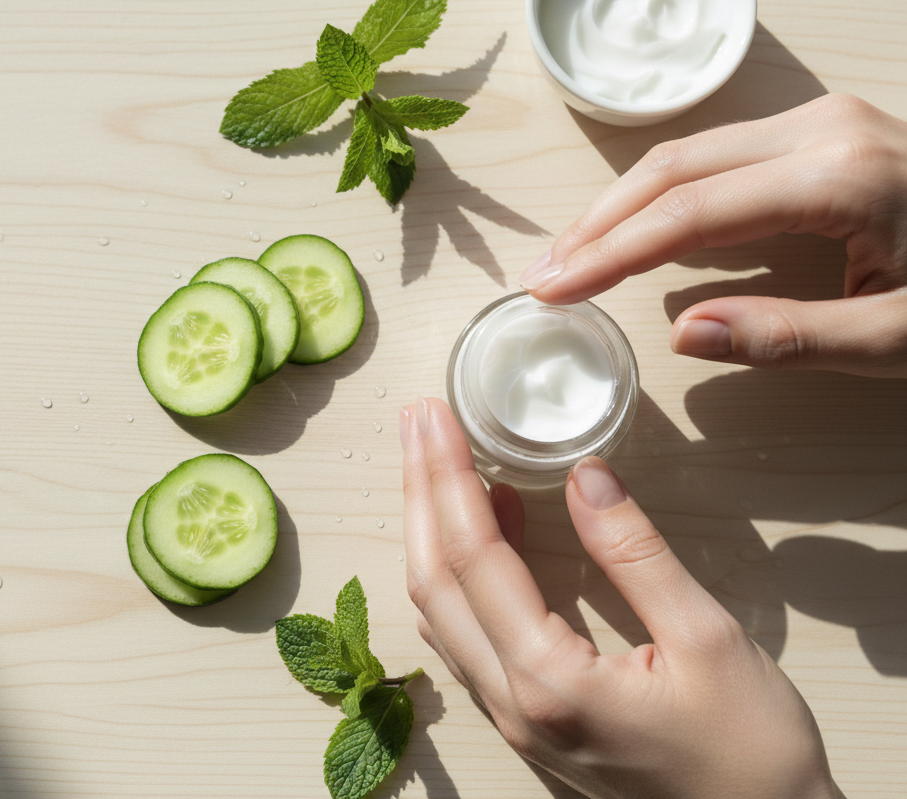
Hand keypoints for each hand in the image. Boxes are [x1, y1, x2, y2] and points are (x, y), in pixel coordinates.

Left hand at [401, 397, 840, 798]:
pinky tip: (488, 530)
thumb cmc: (750, 753)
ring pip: (441, 611)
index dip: (447, 478)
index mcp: (549, 683)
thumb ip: (636, 553)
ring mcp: (513, 719)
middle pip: (435, 581)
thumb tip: (583, 474)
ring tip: (438, 462)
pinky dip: (460, 574)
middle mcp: (512, 705)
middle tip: (418, 421)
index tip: (433, 416)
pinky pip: (466, 636)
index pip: (473, 558)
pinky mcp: (528, 721)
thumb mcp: (706, 639)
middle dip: (421, 493)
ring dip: (431, 531)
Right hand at [517, 93, 906, 377]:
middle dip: (597, 226)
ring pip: (687, 154)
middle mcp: (821, 129)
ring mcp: (821, 120)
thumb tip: (681, 335)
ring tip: (570, 257)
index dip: (610, 255)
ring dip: (621, 206)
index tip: (553, 291)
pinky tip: (632, 229)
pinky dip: (662, 194)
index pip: (690, 215)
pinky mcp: (822, 129)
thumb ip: (790, 336)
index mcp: (838, 177)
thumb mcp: (899, 337)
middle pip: (673, 170)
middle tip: (541, 277)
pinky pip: (716, 154)